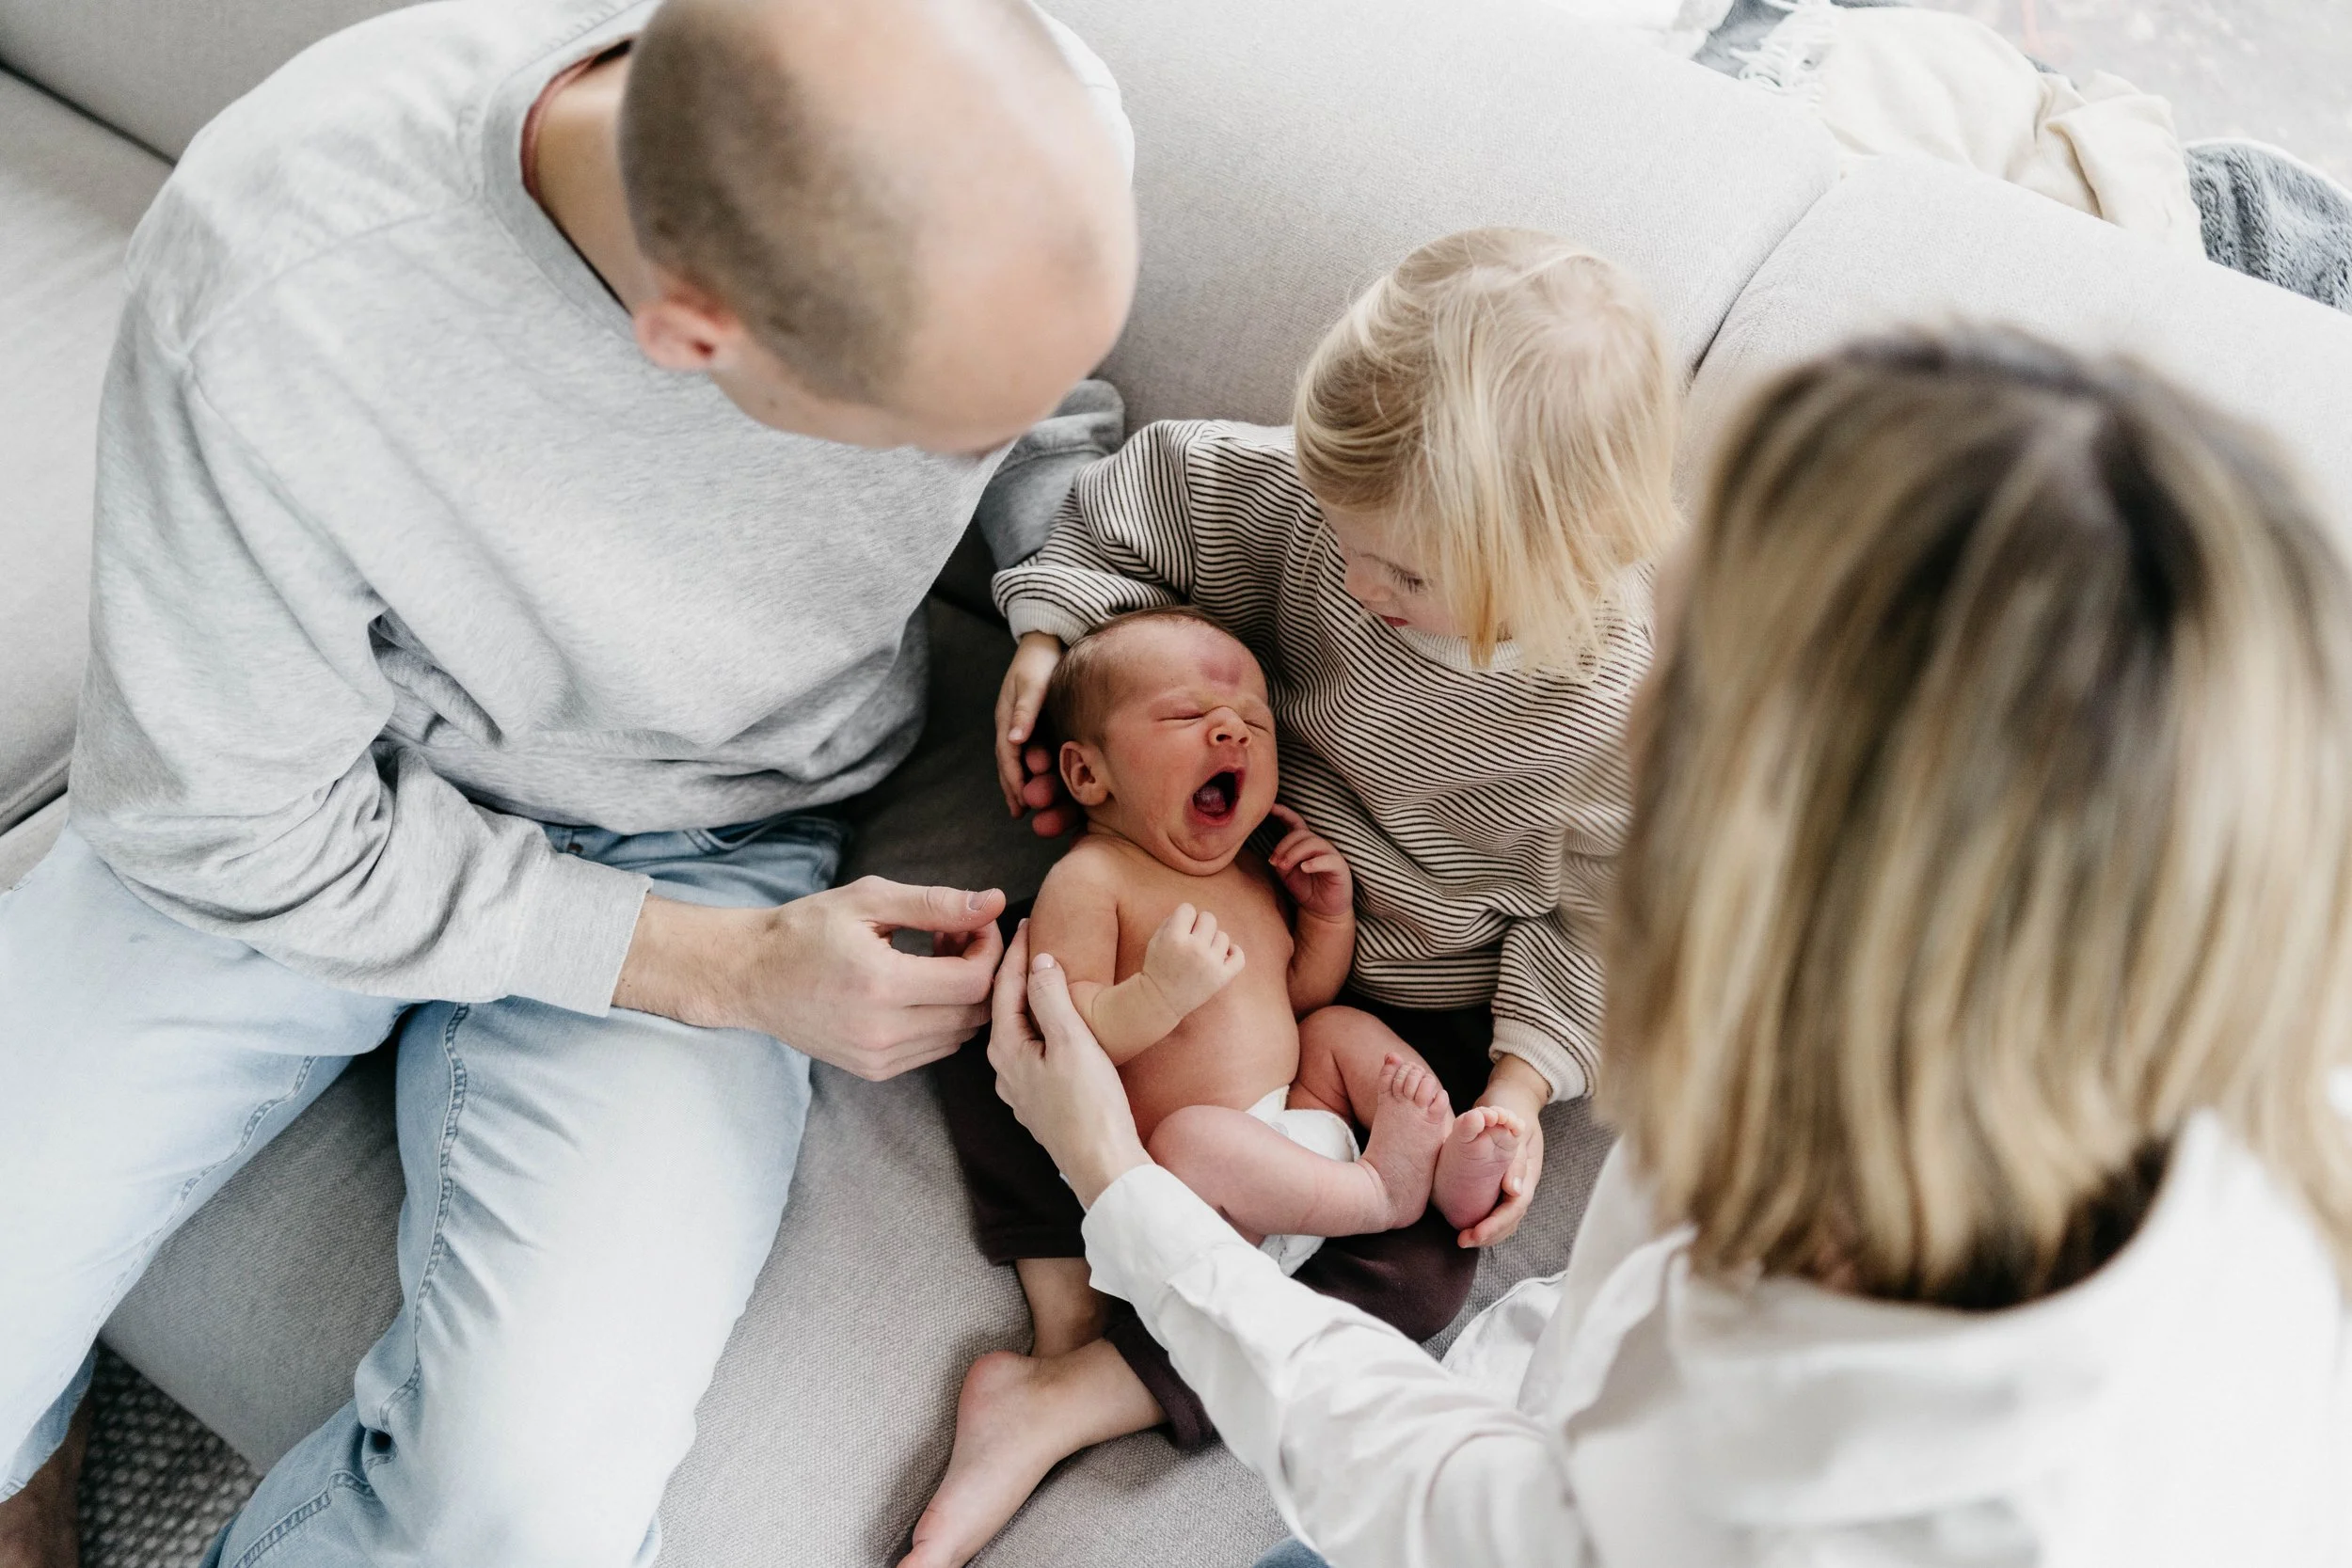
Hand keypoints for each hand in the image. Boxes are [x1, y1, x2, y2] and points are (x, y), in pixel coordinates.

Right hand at [612, 878, 1006, 1080]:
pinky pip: (935, 1048)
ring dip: (962, 995)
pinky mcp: (874, 1070)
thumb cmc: (805, 929)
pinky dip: (942, 1018)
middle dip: (979, 969)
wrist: (751, 976)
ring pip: (960, 1034)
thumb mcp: (868, 901)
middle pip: (973, 1011)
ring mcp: (878, 1058)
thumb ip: (935, 903)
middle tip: (955, 936)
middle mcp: (882, 1032)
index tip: (976, 922)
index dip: (989, 948)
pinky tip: (917, 987)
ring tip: (933, 958)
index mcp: (881, 985)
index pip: (973, 981)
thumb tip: (993, 903)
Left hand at [988, 921, 1149, 1205]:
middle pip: (1008, 1008)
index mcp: (1007, 1050)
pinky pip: (1035, 1049)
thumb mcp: (1073, 1043)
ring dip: (1031, 999)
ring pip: (1021, 1030)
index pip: (1006, 987)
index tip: (1025, 920)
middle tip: (1031, 938)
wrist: (1104, 1166)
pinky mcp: (1041, 1100)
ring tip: (1045, 971)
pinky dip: (1043, 1025)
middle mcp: (1005, 1070)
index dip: (1018, 952)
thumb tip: (1041, 963)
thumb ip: (1052, 999)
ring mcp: (1022, 1088)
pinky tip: (1057, 1020)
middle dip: (1019, 972)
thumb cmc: (1090, 1107)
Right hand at [995, 631, 1078, 836]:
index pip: (1008, 757)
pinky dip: (1045, 771)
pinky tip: (1057, 784)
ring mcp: (1028, 727)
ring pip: (1026, 762)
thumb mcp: (1032, 683)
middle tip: (1025, 814)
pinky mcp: (1043, 725)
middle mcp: (1016, 727)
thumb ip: (1025, 711)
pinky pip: (1041, 753)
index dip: (1014, 781)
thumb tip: (1014, 741)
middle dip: (1019, 790)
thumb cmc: (1040, 660)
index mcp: (1008, 719)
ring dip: (1031, 785)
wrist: (1050, 638)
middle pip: (1014, 765)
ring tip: (1037, 808)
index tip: (1022, 803)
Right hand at [1140, 903, 1245, 1017]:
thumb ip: (1173, 921)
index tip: (1180, 931)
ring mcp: (1210, 964)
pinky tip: (1223, 955)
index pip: (1188, 909)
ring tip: (1202, 954)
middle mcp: (1194, 949)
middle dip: (1200, 926)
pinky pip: (1239, 956)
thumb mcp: (1155, 940)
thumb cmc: (1157, 967)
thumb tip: (1195, 913)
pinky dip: (1234, 953)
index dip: (1184, 918)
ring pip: (1223, 936)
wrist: (1160, 1001)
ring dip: (1213, 941)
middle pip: (1209, 918)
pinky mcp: (1222, 977)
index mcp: (1174, 938)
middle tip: (1192, 940)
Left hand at [1266, 803, 1353, 920]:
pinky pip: (1328, 859)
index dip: (1284, 813)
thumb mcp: (1286, 873)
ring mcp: (1331, 854)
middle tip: (1274, 863)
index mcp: (1305, 843)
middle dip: (1284, 846)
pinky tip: (1304, 868)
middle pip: (1300, 834)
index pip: (1295, 823)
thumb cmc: (1304, 888)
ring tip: (1284, 867)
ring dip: (1294, 853)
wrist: (1322, 911)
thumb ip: (1281, 858)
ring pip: (1312, 843)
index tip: (1270, 808)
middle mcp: (1319, 845)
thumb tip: (1275, 854)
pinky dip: (1315, 862)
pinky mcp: (1340, 867)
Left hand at [1457, 1054, 1549, 1246]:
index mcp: (1529, 1172)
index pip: (1514, 1208)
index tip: (1474, 1233)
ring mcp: (1513, 1182)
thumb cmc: (1513, 1107)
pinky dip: (1485, 1220)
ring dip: (1487, 1232)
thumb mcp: (1517, 1127)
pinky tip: (1468, 1225)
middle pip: (1511, 1219)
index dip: (1495, 1224)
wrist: (1514, 1093)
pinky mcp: (1501, 1180)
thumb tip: (1514, 1191)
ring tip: (1464, 1237)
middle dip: (1489, 1234)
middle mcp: (1522, 1181)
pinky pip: (1496, 1207)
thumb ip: (1515, 1158)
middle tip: (1463, 1240)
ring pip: (1505, 1218)